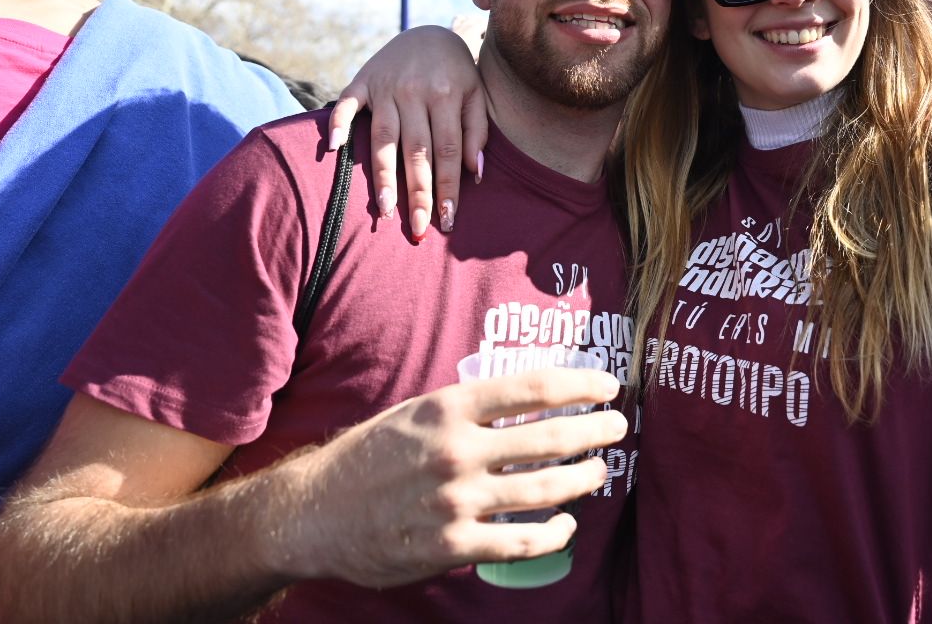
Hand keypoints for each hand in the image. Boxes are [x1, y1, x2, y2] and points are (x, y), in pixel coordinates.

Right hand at [278, 367, 625, 588]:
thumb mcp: (416, 413)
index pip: (533, 388)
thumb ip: (469, 409)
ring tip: (598, 471)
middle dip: (595, 431)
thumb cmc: (370, 456)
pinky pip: (522, 540)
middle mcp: (456, 450)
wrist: (314, 513)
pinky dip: (554, 532)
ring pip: (545, 489)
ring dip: (583, 478)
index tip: (608, 386)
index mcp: (448, 408)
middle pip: (550, 437)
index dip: (581, 386)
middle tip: (617, 428)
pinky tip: (565, 523)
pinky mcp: (453, 546)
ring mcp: (456, 501)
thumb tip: (530, 400)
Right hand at [328, 25, 487, 240]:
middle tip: (416, 229)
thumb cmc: (455, 73)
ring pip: (383, 137)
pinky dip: (338, 124)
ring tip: (385, 208)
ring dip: (382, 174)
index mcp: (446, 95)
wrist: (428, 32)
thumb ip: (477, 131)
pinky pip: (346, 103)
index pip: (447, 151)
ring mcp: (385, 87)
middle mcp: (415, 92)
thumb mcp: (475, 95)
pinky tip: (335, 149)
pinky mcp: (362, 81)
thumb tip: (476, 173)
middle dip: (417, 192)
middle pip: (416, 151)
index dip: (447, 187)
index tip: (447, 220)